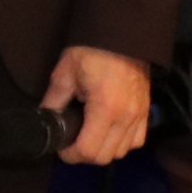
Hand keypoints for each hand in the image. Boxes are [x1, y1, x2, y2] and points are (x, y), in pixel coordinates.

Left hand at [43, 45, 152, 165]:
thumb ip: (54, 101)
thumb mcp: (65, 74)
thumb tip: (44, 119)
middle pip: (105, 157)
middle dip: (84, 155)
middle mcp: (126, 117)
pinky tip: (109, 131)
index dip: (70, 155)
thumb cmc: (92, 51)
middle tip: (72, 142)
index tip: (61, 148)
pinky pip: (136, 141)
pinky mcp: (147, 112)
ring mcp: (139, 116)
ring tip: (89, 136)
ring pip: (121, 152)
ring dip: (103, 150)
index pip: (88, 151)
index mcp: (105, 109)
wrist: (123, 35)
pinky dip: (122, 143)